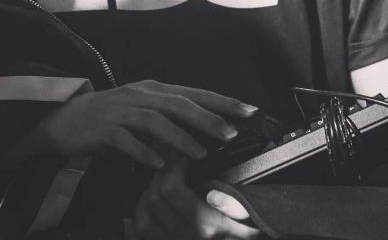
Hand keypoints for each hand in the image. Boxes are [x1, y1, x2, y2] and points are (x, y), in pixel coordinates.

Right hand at [27, 80, 255, 167]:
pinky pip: (125, 140)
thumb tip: (206, 135)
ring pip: (155, 120)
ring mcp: (120, 111)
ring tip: (200, 153)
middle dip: (207, 118)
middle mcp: (140, 95)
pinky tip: (157, 164)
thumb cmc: (111, 120)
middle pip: (179, 104)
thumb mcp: (144, 114)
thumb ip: (171, 121)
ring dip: (179, 137)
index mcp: (153, 91)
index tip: (249, 111)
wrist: (64, 120)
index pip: (194, 93)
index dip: (222, 101)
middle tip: (231, 133)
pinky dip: (143, 151)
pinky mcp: (102, 129)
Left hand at [127, 158, 259, 239]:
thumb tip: (212, 195)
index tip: (182, 156)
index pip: (171, 188)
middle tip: (170, 164)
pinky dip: (135, 225)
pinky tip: (137, 215)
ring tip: (159, 185)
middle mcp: (184, 238)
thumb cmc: (251, 232)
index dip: (172, 165)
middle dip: (159, 175)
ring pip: (143, 218)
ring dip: (147, 198)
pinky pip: (143, 239)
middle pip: (154, 199)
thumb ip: (233, 206)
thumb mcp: (252, 221)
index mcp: (204, 226)